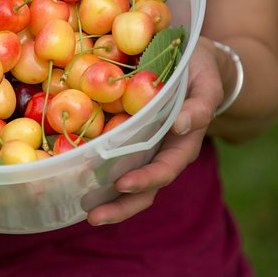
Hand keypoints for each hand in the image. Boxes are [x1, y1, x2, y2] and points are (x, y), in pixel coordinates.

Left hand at [86, 37, 223, 225]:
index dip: (146, 179)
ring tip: (83, 210)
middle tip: (94, 217)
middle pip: (143, 189)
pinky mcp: (124, 135)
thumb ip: (200, 106)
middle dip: (120, 206)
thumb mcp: (207, 83)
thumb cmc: (200, 71)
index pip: (165, 170)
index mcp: (182, 144)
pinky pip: (109, 155)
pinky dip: (92, 168)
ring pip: (124, 180)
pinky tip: (70, 174)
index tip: (123, 184)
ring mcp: (142, 147)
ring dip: (105, 199)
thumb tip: (180, 126)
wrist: (191, 59)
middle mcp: (160, 152)